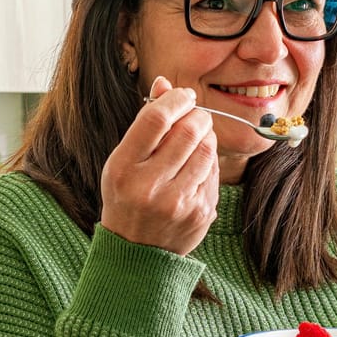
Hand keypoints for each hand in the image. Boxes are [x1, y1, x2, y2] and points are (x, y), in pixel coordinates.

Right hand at [99, 76, 221, 255]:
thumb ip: (144, 124)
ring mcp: (177, 202)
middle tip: (195, 116)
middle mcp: (148, 186)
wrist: (137, 254)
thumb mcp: (123, 161)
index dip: (176, 98)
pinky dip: (208, 165)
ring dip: (207, 138)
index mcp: (122, 168)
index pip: (156, 118)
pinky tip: (195, 170)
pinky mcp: (199, 213)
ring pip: (208, 150)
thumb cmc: (127, 198)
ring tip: (196, 141)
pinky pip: (214, 173)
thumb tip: (164, 82)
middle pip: (189, 130)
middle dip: (198, 115)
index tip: (183, 96)